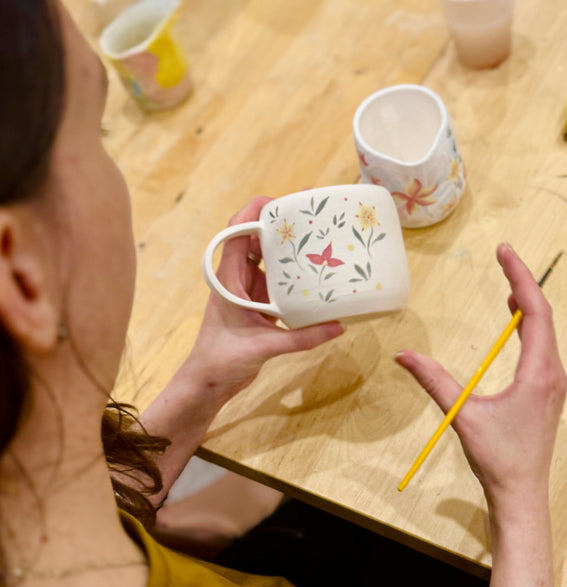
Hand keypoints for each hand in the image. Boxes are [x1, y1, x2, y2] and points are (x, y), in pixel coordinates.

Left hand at [182, 196, 343, 403]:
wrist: (207, 383)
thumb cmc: (221, 361)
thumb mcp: (263, 347)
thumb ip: (301, 339)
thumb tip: (338, 327)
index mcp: (228, 279)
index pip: (236, 231)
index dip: (256, 211)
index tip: (283, 203)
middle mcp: (236, 280)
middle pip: (256, 239)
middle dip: (280, 225)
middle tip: (311, 216)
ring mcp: (246, 292)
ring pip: (268, 261)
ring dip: (288, 250)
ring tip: (318, 240)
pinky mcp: (256, 307)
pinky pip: (276, 284)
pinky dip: (293, 277)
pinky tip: (315, 277)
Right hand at [396, 243, 566, 511]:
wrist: (522, 494)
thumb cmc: (497, 457)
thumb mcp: (462, 416)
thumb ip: (434, 381)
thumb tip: (403, 354)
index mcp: (539, 373)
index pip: (535, 313)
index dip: (520, 278)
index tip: (505, 252)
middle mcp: (552, 373)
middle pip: (543, 316)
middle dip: (524, 283)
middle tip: (504, 255)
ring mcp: (552, 383)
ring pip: (545, 331)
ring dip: (528, 304)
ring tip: (510, 279)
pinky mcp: (546, 392)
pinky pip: (542, 346)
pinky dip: (529, 325)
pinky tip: (515, 320)